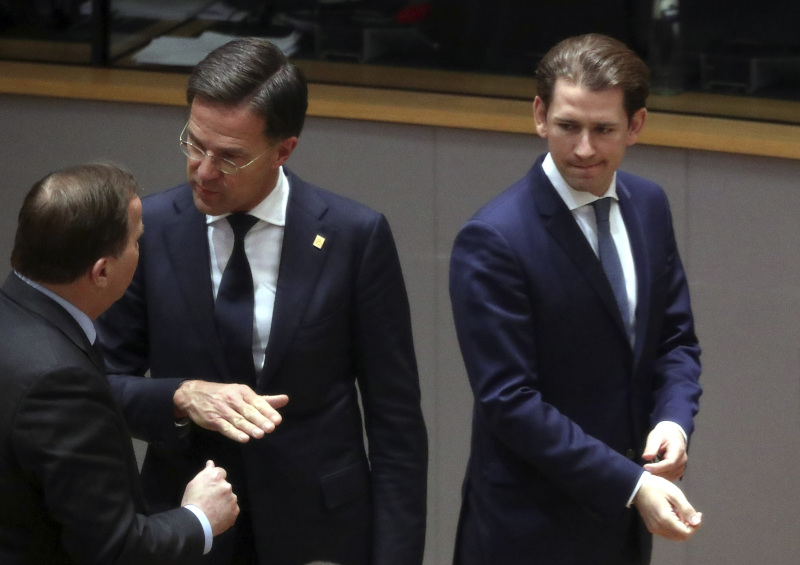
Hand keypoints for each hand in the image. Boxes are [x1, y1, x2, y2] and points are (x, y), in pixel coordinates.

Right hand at [173, 380, 288, 442]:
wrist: (193, 395)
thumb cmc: (223, 395)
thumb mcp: (243, 394)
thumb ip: (264, 400)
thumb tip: (285, 399)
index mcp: (242, 392)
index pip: (257, 402)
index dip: (267, 411)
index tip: (277, 420)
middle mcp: (233, 399)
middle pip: (248, 411)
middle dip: (260, 420)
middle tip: (271, 428)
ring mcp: (222, 410)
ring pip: (238, 420)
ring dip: (249, 427)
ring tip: (260, 434)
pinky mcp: (213, 420)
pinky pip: (225, 427)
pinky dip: (234, 433)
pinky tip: (244, 438)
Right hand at [182, 460, 238, 535]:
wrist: (196, 523)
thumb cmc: (192, 502)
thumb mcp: (193, 483)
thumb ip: (205, 472)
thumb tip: (211, 463)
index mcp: (216, 477)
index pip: (221, 472)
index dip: (215, 480)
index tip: (210, 488)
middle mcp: (227, 486)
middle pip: (225, 486)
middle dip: (219, 491)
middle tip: (209, 501)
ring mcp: (232, 498)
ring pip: (229, 498)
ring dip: (224, 502)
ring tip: (212, 510)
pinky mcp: (235, 510)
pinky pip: (232, 509)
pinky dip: (227, 512)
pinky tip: (217, 516)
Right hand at [633, 473, 701, 540]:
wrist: (636, 485)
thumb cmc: (656, 487)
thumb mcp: (674, 494)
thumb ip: (687, 509)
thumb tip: (696, 522)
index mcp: (665, 520)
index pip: (685, 533)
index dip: (695, 526)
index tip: (698, 514)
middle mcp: (658, 528)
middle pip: (680, 537)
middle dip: (689, 527)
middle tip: (689, 512)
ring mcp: (654, 528)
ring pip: (674, 536)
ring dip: (681, 527)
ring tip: (680, 511)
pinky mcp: (651, 526)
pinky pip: (667, 532)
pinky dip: (674, 526)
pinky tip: (673, 514)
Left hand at [642, 422, 687, 481]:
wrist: (672, 435)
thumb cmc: (663, 435)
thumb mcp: (655, 436)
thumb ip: (651, 447)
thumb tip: (646, 457)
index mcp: (678, 449)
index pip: (669, 462)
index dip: (657, 467)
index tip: (645, 467)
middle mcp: (682, 459)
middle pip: (669, 471)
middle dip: (656, 473)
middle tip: (644, 471)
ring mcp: (682, 466)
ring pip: (670, 476)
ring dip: (658, 476)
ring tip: (647, 472)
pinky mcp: (679, 470)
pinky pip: (671, 477)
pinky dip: (662, 477)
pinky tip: (653, 474)